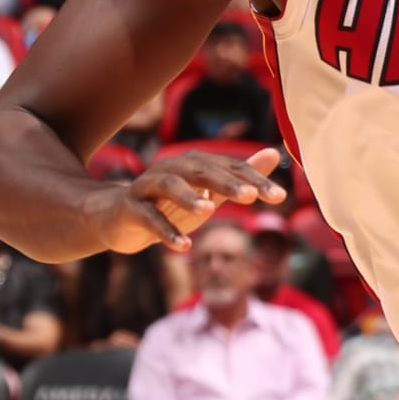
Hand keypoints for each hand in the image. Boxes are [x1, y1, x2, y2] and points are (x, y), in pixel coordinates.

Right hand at [92, 147, 284, 253]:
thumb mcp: (209, 192)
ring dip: (189, 197)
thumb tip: (273, 153)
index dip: (254, 180)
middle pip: (201, 170)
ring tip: (209, 210)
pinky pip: (147, 217)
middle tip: (251, 197)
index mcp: (193, 164)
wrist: (120, 219)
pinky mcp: (129, 208)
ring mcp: (147, 186)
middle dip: (226, 183)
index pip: (229, 167)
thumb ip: (239, 176)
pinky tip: (183, 246)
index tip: (279, 196)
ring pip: (168, 185)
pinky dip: (165, 231)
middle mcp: (171, 168)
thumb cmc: (171, 205)